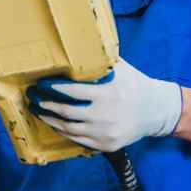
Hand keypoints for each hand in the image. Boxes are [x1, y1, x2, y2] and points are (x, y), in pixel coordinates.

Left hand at [26, 58, 181, 151]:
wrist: (157, 111)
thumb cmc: (134, 85)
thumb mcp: (120, 68)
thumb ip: (98, 62)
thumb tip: (73, 45)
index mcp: (108, 93)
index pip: (71, 91)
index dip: (52, 88)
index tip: (39, 83)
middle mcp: (105, 115)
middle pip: (66, 112)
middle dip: (45, 104)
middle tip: (32, 97)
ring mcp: (106, 133)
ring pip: (68, 129)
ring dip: (49, 119)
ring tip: (38, 110)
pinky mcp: (107, 145)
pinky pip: (78, 140)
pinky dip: (63, 132)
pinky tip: (55, 123)